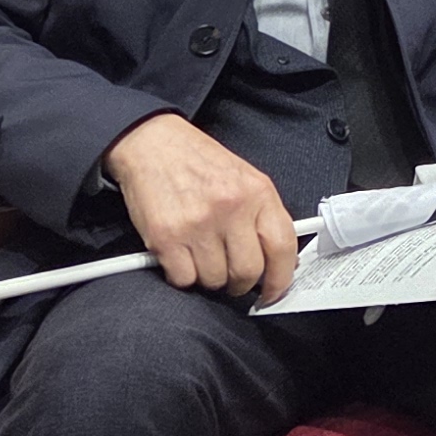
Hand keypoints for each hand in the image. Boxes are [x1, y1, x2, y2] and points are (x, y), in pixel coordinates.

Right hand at [104, 114, 300, 300]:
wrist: (152, 143)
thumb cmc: (198, 162)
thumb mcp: (244, 177)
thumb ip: (263, 216)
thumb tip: (281, 261)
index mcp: (258, 192)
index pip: (283, 247)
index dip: (281, 279)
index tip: (274, 292)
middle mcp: (231, 208)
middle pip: (247, 272)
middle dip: (240, 284)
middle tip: (232, 277)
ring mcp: (198, 224)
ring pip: (214, 280)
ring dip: (209, 277)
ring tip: (202, 254)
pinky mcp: (166, 237)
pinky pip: (183, 279)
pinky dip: (182, 274)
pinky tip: (180, 254)